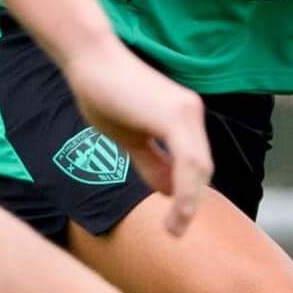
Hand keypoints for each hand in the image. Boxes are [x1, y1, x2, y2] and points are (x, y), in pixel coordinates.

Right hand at [62, 39, 211, 233]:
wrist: (90, 61)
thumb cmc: (104, 94)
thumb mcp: (129, 139)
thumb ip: (151, 162)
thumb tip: (168, 191)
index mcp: (183, 120)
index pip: (195, 165)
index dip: (188, 195)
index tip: (175, 223)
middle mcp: (192, 114)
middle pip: (202, 168)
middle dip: (191, 202)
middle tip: (176, 231)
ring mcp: (187, 113)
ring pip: (198, 167)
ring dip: (189, 202)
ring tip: (175, 228)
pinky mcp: (176, 115)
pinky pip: (188, 160)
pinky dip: (185, 189)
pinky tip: (177, 210)